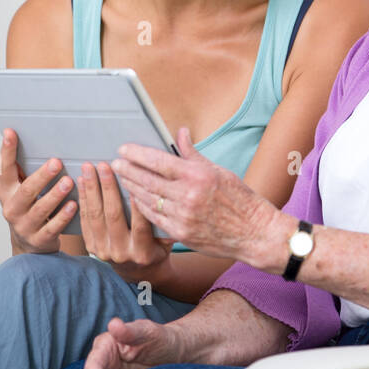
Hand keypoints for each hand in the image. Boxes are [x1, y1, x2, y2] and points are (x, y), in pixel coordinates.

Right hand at [0, 128, 75, 253]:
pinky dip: (63, 216)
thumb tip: (28, 135)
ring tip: (68, 182)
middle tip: (57, 162)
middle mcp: (12, 209)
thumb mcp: (20, 189)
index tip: (10, 133)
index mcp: (6, 192)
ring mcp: (24, 226)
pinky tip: (74, 205)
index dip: (7, 152)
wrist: (28, 245)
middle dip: (42, 176)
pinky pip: (53, 227)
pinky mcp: (39, 240)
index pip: (4, 169)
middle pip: (26, 191)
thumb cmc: (28, 207)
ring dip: (55, 195)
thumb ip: (22, 168)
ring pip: (40, 209)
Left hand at [76, 160, 174, 282]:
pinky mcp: (91, 247)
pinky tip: (82, 182)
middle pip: (113, 216)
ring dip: (91, 190)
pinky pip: (85, 220)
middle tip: (104, 166)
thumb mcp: (167, 241)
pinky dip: (83, 199)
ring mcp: (104, 250)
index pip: (140, 224)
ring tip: (88, 169)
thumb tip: (170, 197)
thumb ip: (166, 223)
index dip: (136, 202)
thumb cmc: (156, 249)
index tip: (133, 179)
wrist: (138, 272)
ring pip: (96, 216)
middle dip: (108, 188)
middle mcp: (122, 253)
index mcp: (143, 252)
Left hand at [111, 127, 277, 264]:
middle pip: (148, 180)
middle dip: (128, 170)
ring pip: (148, 199)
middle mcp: (189, 195)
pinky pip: (155, 218)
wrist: (253, 232)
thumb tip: (180, 134)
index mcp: (198, 175)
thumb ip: (193, 154)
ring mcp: (184, 216)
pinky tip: (135, 199)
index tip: (124, 149)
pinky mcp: (182, 233)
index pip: (159, 161)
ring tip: (121, 179)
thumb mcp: (218, 170)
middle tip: (115, 163)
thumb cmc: (239, 199)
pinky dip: (142, 207)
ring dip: (132, 188)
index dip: (138, 154)